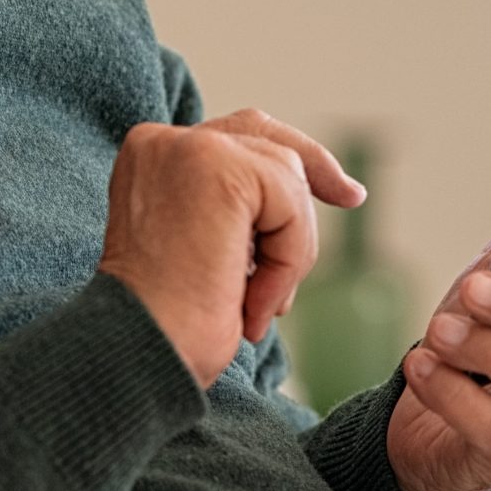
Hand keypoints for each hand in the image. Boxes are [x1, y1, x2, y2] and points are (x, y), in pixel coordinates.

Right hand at [97, 110, 366, 387]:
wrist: (139, 354)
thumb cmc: (168, 323)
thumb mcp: (200, 247)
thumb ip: (233, 207)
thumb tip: (303, 189)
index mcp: (149, 156)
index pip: (232, 136)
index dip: (286, 161)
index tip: (339, 190)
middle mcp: (161, 141)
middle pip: (263, 136)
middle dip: (312, 168)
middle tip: (351, 197)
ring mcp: (187, 148)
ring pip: (286, 175)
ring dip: (289, 250)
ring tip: (254, 303)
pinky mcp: (217, 169)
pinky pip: (290, 204)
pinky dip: (289, 259)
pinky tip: (254, 301)